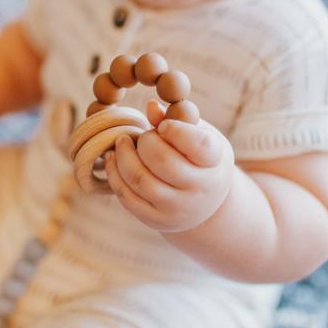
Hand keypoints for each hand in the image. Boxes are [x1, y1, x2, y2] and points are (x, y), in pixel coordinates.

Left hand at [104, 100, 233, 231]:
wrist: (205, 201)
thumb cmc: (199, 156)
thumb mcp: (197, 134)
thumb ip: (177, 119)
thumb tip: (151, 106)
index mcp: (214, 160)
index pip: (197, 144)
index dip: (175, 129)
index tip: (163, 126)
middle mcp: (200, 188)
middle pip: (162, 160)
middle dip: (145, 141)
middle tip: (143, 136)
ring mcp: (178, 208)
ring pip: (140, 180)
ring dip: (123, 156)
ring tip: (121, 142)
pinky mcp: (157, 220)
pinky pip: (127, 198)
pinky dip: (114, 174)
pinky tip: (112, 158)